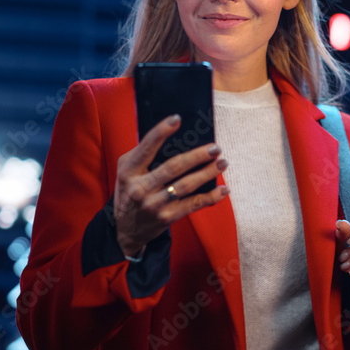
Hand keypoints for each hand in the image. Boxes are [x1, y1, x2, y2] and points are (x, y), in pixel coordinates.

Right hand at [114, 114, 229, 256]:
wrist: (125, 230)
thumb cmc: (129, 192)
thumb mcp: (125, 172)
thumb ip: (142, 155)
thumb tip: (173, 138)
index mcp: (129, 171)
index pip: (146, 148)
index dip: (160, 132)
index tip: (177, 119)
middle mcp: (140, 188)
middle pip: (173, 167)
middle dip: (197, 155)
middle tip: (215, 147)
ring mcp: (154, 204)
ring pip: (186, 185)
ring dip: (207, 173)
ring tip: (222, 163)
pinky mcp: (166, 217)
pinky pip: (193, 205)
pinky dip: (210, 197)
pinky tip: (223, 190)